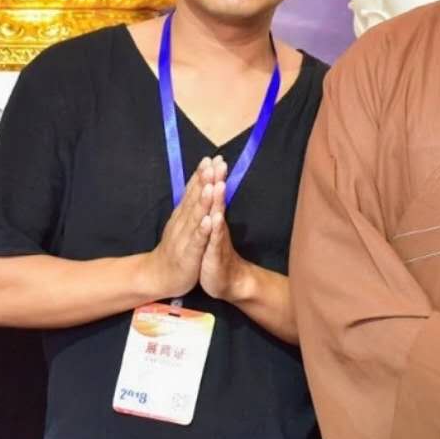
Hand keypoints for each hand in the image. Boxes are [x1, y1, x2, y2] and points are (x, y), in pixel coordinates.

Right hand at [141, 156, 223, 297]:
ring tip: (212, 184)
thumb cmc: (174, 249)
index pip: (192, 191)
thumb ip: (189, 207)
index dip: (201, 175)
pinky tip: (209, 220)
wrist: (157, 277)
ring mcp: (184, 237)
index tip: (210, 158)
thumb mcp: (182, 225)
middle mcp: (182, 222)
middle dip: (205, 180)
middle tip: (214, 163)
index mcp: (182, 215)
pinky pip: (196, 241)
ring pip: (195, 216)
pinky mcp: (188, 254)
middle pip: (195, 198)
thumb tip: (197, 186)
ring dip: (203, 200)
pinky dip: (202, 230)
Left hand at [198, 168, 253, 301]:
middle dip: (217, 181)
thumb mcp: (212, 232)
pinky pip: (215, 240)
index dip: (212, 177)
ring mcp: (217, 238)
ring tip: (218, 183)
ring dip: (218, 200)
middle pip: (217, 200)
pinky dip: (215, 228)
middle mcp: (217, 225)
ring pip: (218, 216)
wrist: (228, 281)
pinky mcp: (215, 254)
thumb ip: (213, 212)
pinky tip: (215, 218)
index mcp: (213, 219)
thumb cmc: (215, 254)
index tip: (213, 157)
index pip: (212, 195)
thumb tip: (213, 192)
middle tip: (220, 161)